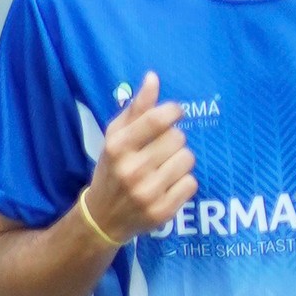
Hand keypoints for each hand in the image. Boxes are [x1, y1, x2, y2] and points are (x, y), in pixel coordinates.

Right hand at [86, 70, 193, 240]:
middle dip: (175, 139)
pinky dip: (184, 182)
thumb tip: (153, 78)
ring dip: (181, 160)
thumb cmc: (112, 169)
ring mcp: (148, 193)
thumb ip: (136, 108)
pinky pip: (191, 183)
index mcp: (118, 147)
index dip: (174, 111)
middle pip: (178, 139)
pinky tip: (169, 184)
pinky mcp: (163, 211)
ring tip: (166, 166)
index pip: (157, 120)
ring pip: (188, 160)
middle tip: (164, 148)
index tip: (177, 113)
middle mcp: (132, 170)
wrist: (104, 217)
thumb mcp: (116, 137)